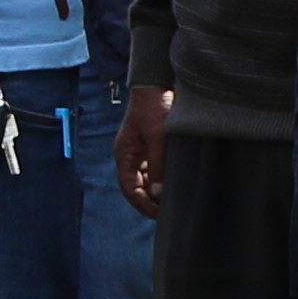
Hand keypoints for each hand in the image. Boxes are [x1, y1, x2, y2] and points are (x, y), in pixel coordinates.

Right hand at [117, 85, 171, 218]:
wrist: (156, 84)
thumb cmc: (154, 107)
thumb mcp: (157, 137)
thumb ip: (157, 165)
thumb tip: (157, 193)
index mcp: (125, 154)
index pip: (130, 188)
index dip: (143, 204)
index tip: (159, 215)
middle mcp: (129, 156)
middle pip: (136, 187)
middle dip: (150, 201)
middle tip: (168, 212)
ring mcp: (139, 152)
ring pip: (145, 180)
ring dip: (155, 192)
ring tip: (172, 202)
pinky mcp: (150, 147)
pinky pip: (152, 170)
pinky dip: (160, 180)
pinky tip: (172, 185)